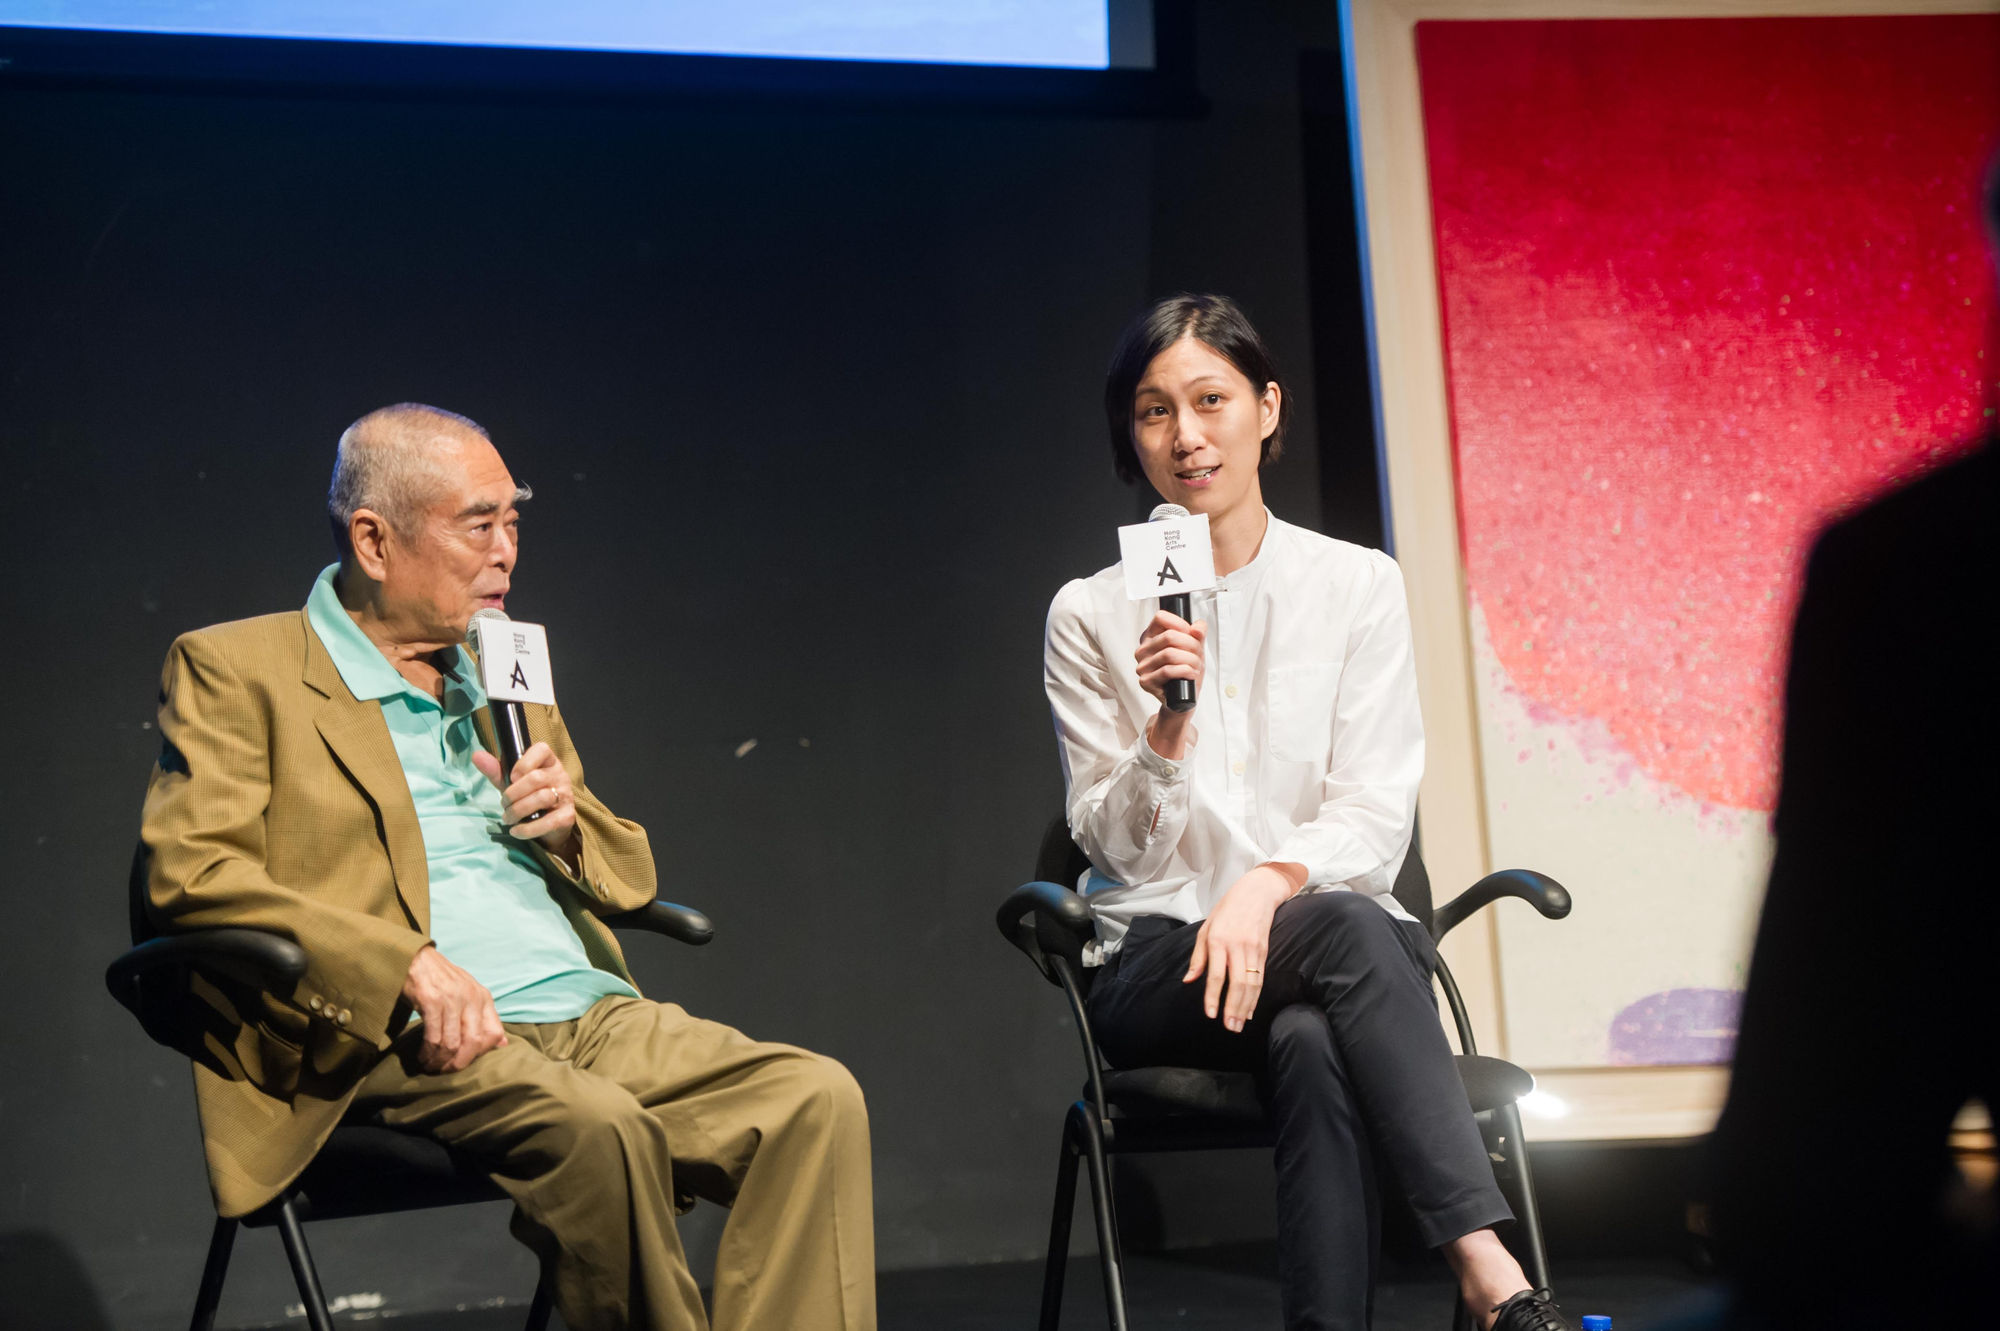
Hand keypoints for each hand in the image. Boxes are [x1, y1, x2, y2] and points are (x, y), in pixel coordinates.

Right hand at [401, 945, 507, 1072]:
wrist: (415, 958)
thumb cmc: (442, 979)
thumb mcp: (469, 993)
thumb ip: (484, 1017)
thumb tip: (502, 1043)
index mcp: (484, 997)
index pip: (494, 1033)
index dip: (480, 1053)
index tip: (464, 1059)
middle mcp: (472, 998)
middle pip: (473, 1043)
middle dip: (458, 1063)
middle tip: (445, 1071)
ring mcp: (452, 999)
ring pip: (452, 1043)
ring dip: (440, 1061)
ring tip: (430, 1066)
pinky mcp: (432, 1001)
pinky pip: (433, 1037)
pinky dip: (427, 1052)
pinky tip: (422, 1056)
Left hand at [472, 741, 579, 858]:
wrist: (549, 824)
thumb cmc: (529, 797)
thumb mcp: (512, 782)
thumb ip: (496, 770)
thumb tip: (476, 756)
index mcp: (548, 762)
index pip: (542, 750)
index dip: (524, 762)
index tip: (512, 777)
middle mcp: (560, 776)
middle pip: (536, 778)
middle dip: (513, 793)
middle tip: (504, 804)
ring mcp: (565, 796)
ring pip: (541, 798)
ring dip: (518, 811)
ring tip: (508, 818)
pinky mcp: (566, 817)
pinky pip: (548, 822)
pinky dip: (528, 829)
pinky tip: (516, 830)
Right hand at [1134, 609, 1206, 756]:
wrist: (1183, 699)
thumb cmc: (1186, 671)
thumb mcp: (1195, 649)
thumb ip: (1198, 634)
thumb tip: (1198, 628)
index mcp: (1150, 637)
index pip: (1160, 618)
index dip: (1180, 623)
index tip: (1192, 634)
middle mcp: (1142, 650)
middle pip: (1169, 636)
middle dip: (1191, 645)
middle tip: (1198, 655)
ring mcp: (1142, 666)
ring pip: (1169, 654)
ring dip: (1190, 660)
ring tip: (1196, 667)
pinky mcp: (1145, 682)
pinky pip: (1167, 671)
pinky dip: (1185, 671)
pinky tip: (1191, 674)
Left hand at [1182, 863, 1305, 1031]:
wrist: (1256, 892)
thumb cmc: (1226, 910)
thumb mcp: (1205, 928)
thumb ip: (1198, 957)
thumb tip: (1189, 980)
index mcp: (1218, 940)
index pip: (1216, 974)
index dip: (1213, 996)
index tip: (1211, 1015)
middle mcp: (1237, 946)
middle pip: (1237, 983)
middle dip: (1233, 1008)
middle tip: (1230, 1028)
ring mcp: (1253, 950)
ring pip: (1251, 983)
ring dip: (1245, 1007)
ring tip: (1239, 1025)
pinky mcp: (1264, 951)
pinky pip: (1260, 978)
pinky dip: (1255, 996)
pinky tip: (1250, 1010)